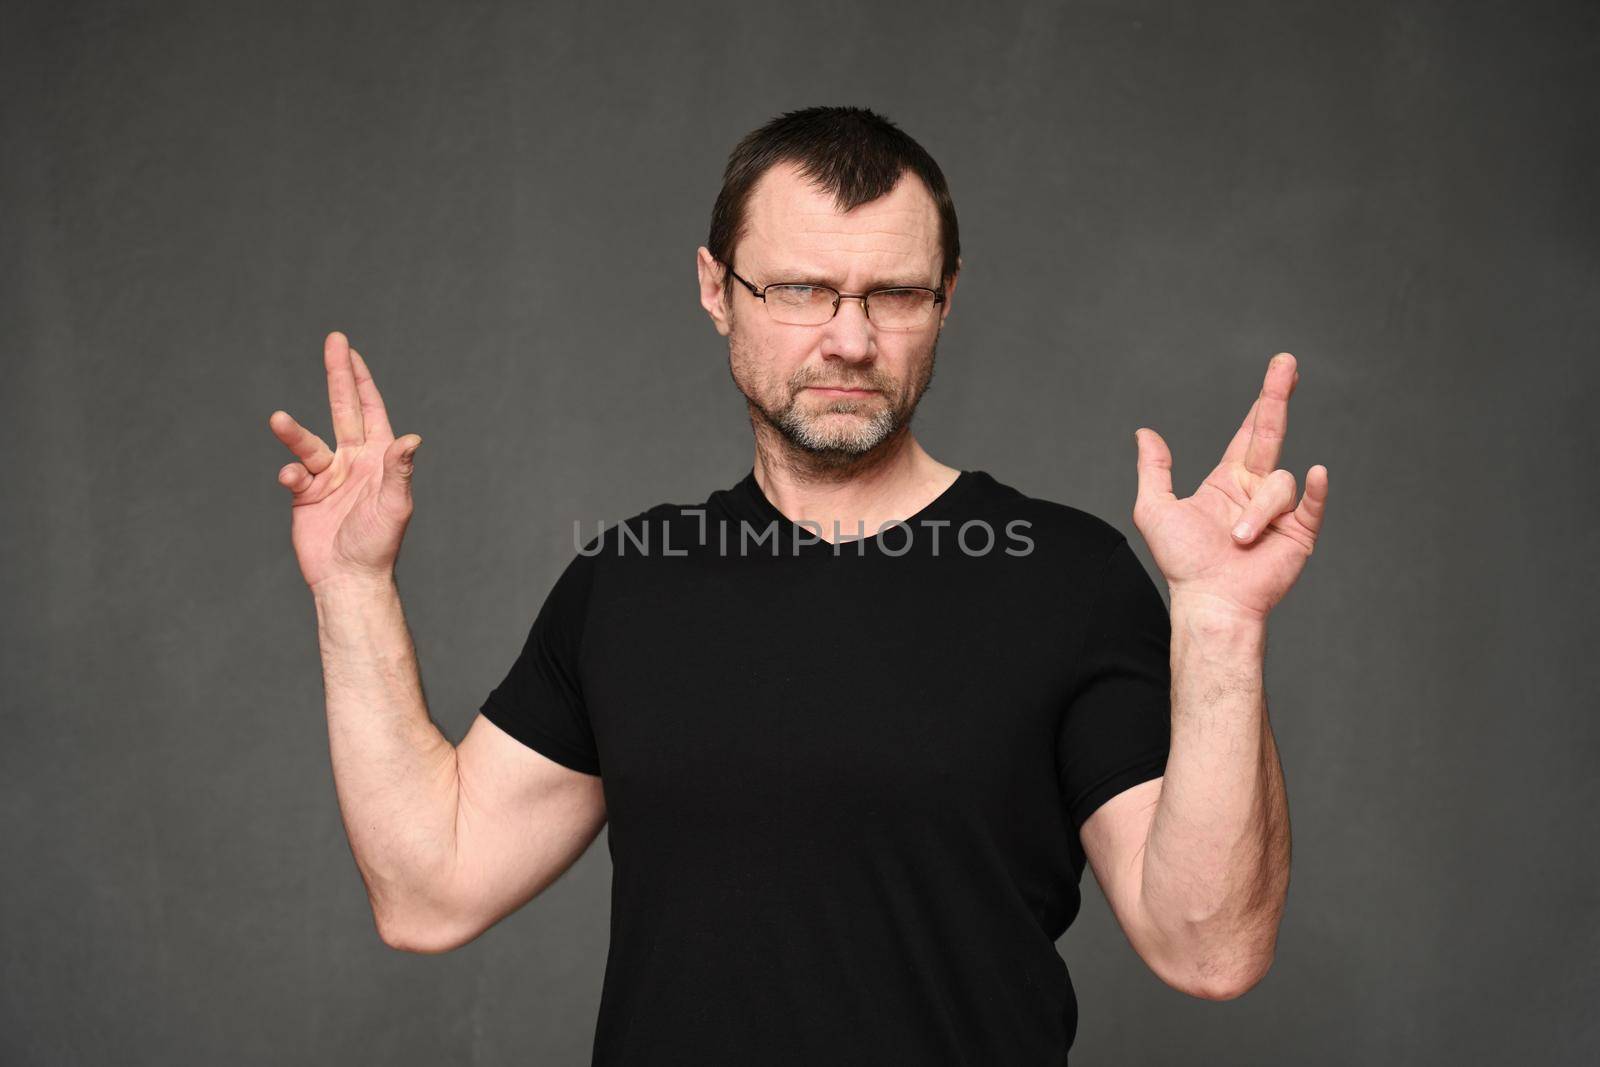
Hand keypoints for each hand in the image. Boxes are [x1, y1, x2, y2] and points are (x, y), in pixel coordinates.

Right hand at [268, 331, 422, 591]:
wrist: (350, 579)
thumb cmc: (379, 544)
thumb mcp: (395, 505)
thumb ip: (400, 470)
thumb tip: (412, 437)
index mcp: (379, 458)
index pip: (370, 410)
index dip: (362, 381)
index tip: (351, 351)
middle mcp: (354, 461)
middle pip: (343, 409)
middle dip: (338, 376)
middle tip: (333, 341)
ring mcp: (328, 477)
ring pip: (308, 443)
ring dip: (293, 432)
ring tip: (277, 419)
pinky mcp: (305, 495)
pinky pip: (293, 474)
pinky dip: (290, 473)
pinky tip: (293, 481)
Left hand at [1132, 352, 1328, 622]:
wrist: (1209, 601)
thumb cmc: (1183, 563)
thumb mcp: (1155, 509)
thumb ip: (1154, 469)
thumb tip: (1144, 433)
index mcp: (1228, 482)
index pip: (1249, 433)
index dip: (1262, 402)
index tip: (1277, 370)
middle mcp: (1256, 490)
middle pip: (1272, 433)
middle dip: (1278, 396)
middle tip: (1286, 362)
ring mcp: (1280, 511)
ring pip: (1278, 484)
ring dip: (1257, 511)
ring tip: (1239, 540)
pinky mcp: (1299, 533)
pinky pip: (1311, 503)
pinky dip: (1314, 490)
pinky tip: (1316, 474)